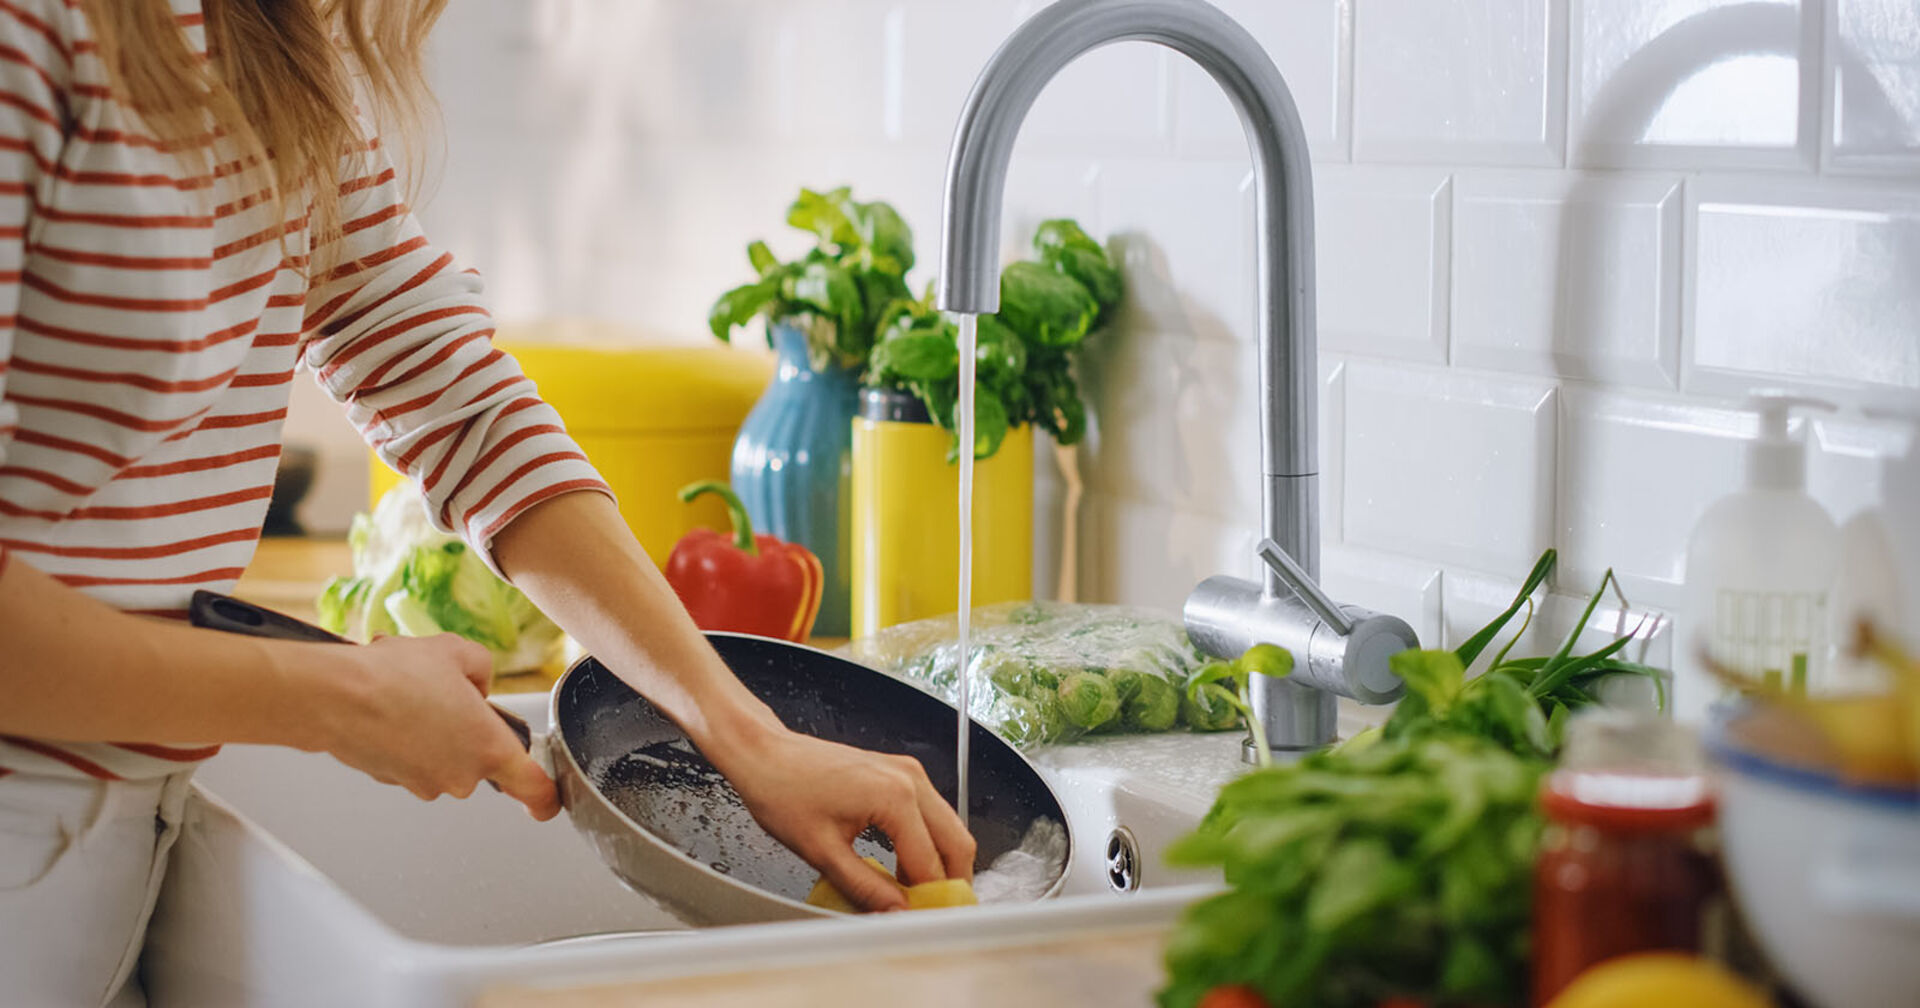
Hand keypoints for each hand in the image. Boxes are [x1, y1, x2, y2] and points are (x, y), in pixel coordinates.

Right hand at [314, 633, 558, 819]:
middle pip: (478, 758)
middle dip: (465, 728)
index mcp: (490, 749)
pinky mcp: (392, 781)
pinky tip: (388, 709)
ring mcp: (423, 783)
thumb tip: (476, 684)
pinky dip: (404, 737)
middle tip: (443, 696)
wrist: (336, 696)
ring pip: (441, 755)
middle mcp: (460, 777)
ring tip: (408, 696)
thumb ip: (482, 668)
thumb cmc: (395, 677)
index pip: (533, 788)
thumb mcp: (458, 652)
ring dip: (432, 730)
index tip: (547, 803)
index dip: (544, 798)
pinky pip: (411, 758)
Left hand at [709, 725, 976, 911]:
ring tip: (911, 894)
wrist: (765, 754)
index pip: (931, 864)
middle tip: (929, 912)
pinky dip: (925, 843)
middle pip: (957, 843)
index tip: (922, 923)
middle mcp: (910, 780)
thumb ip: (866, 888)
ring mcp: (908, 772)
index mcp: (895, 798)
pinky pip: (930, 814)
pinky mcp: (900, 773)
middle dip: (948, 883)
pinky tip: (902, 866)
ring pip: (948, 828)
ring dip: (937, 863)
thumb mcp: (823, 853)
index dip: (930, 901)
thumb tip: (896, 913)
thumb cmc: (783, 791)